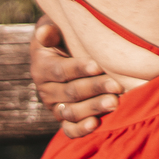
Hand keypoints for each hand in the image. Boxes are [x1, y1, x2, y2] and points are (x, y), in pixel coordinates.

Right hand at [29, 16, 121, 139]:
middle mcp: (46, 90)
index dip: (79, 68)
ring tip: (114, 103)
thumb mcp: (53, 28)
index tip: (98, 65)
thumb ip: (50, 31)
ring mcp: (55, 107)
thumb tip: (45, 32)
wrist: (61, 53)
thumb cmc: (62, 35)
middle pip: (70, 92)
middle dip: (94, 88)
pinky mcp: (64, 119)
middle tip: (116, 86)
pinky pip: (69, 129)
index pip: (60, 70)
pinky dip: (81, 130)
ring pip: (72, 112)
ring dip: (94, 108)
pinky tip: (96, 124)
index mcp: (41, 67)